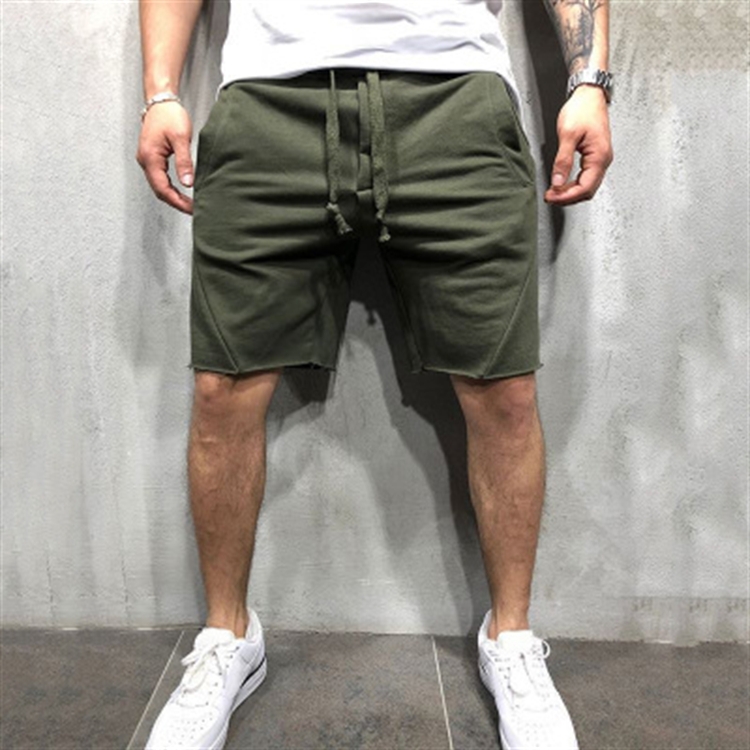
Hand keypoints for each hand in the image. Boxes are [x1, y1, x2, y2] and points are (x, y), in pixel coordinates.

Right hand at [136, 102, 194, 213]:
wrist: (160, 101)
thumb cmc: (169, 115)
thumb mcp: (181, 138)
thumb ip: (184, 162)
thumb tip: (188, 183)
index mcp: (150, 158)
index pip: (163, 189)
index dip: (178, 202)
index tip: (191, 209)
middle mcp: (145, 161)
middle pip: (159, 191)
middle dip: (176, 202)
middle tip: (192, 210)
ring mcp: (146, 160)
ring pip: (158, 186)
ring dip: (173, 196)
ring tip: (189, 204)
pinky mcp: (151, 157)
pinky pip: (159, 178)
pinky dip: (169, 188)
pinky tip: (181, 191)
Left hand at [544, 85, 612, 205]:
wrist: (589, 94)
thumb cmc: (582, 109)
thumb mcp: (568, 135)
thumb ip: (562, 161)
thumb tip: (558, 182)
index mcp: (599, 156)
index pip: (585, 188)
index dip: (566, 196)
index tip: (551, 197)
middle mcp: (603, 160)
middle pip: (587, 191)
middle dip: (568, 197)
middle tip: (550, 197)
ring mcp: (600, 158)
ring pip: (587, 186)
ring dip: (570, 192)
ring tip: (554, 192)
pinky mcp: (595, 156)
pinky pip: (587, 177)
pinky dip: (574, 184)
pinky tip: (562, 183)